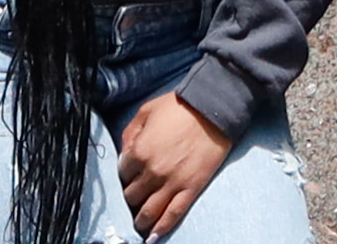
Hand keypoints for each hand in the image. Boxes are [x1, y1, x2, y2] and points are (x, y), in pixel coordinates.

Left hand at [113, 89, 229, 237]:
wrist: (214, 108)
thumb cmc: (180, 106)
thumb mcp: (147, 110)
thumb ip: (130, 132)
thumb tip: (124, 152)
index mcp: (139, 152)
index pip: (122, 174)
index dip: (125, 175)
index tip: (131, 175)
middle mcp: (152, 172)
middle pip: (132, 196)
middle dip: (131, 198)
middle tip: (135, 198)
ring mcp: (172, 183)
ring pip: (148, 212)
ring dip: (140, 221)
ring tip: (140, 224)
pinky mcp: (190, 188)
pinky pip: (173, 215)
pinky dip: (161, 229)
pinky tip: (154, 236)